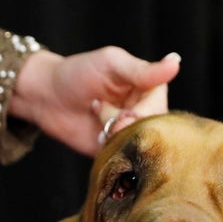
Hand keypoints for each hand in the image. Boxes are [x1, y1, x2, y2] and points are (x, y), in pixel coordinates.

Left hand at [10, 47, 181, 155]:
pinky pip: (126, 160)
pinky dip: (113, 152)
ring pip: (140, 146)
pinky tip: (99, 138)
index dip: (142, 113)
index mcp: (149, 88)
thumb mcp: (111, 64)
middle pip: (153, 130)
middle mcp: (145, 111)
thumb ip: (143, 70)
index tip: (122, 111)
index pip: (160, 107)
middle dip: (130, 128)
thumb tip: (176, 61)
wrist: (46, 98)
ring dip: (119, 139)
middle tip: (108, 119)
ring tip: (100, 125)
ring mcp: (131, 132)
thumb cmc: (77, 73)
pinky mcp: (118, 150)